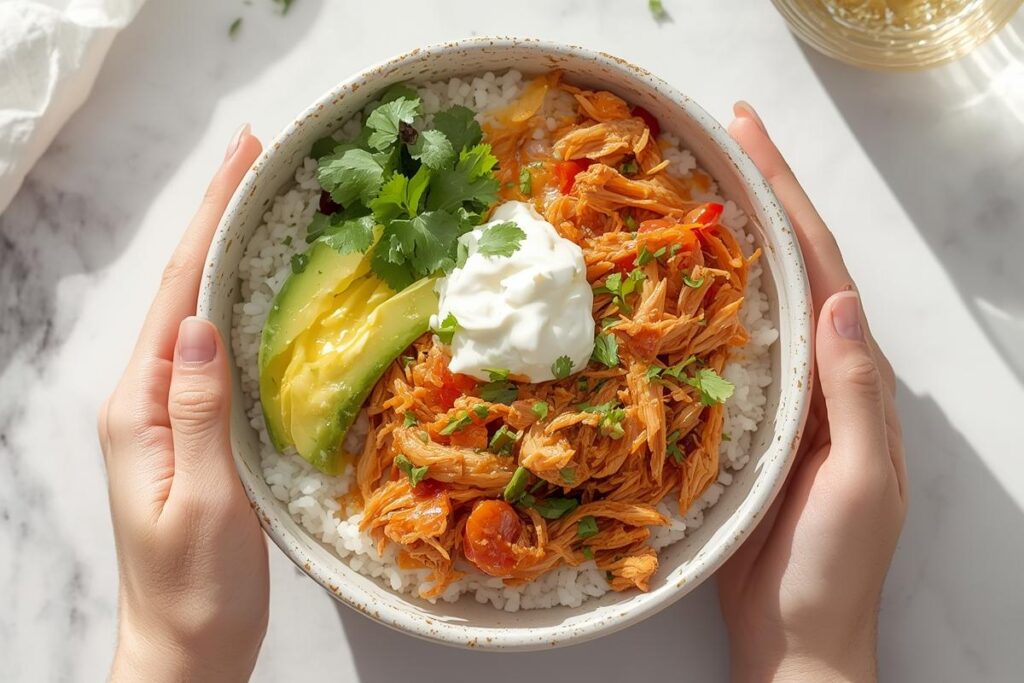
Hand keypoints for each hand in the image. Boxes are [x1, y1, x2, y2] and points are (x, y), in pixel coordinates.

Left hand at [98, 126, 267, 681]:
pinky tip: (265, 290)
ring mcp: (172, 414)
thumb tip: (199, 324)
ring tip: (262, 203)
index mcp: (142, 407)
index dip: (209, 223)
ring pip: (200, 315)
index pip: (179, 296)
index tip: (241, 161)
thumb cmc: (196, 586)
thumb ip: (198, 411)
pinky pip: (218, 353)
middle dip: (217, 220)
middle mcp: (149, 399)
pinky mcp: (198, 431)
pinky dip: (241, 306)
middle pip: (184, 291)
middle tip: (256, 159)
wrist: (187, 647)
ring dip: (228, 254)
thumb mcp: (203, 500)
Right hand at [717, 103, 907, 682]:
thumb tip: (840, 300)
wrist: (795, 635)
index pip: (822, 269)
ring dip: (729, 239)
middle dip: (760, 197)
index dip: (787, 199)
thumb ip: (853, 394)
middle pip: (791, 267)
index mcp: (851, 376)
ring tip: (692, 187)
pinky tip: (670, 282)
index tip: (748, 139)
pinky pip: (721, 346)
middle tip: (719, 138)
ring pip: (754, 299)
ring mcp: (779, 394)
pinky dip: (700, 303)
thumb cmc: (829, 568)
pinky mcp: (743, 419)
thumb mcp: (858, 482)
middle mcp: (817, 372)